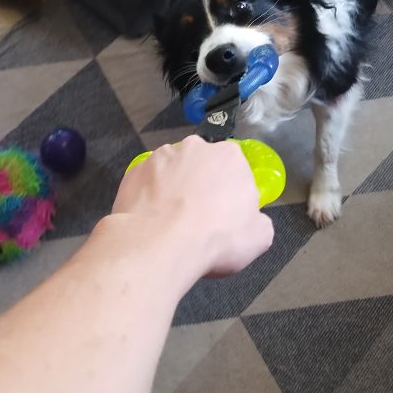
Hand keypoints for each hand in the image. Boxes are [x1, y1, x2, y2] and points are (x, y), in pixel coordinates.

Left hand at [112, 136, 273, 278]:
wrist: (161, 245)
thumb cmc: (218, 238)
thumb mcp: (259, 238)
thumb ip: (258, 222)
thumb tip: (252, 222)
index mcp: (229, 156)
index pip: (234, 169)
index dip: (230, 193)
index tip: (225, 215)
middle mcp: (194, 147)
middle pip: (200, 166)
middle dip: (199, 186)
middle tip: (197, 218)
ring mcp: (159, 156)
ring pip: (171, 172)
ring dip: (172, 189)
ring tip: (169, 222)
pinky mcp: (133, 171)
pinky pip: (145, 183)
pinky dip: (148, 197)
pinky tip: (150, 220)